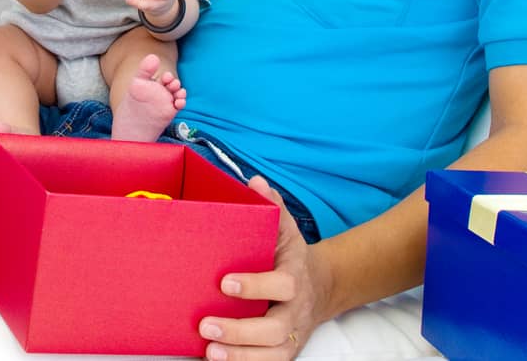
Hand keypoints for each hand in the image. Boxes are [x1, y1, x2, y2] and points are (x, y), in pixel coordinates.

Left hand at [199, 177, 330, 359]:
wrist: (320, 287)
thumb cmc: (291, 256)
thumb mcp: (285, 230)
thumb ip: (273, 208)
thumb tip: (256, 183)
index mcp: (295, 277)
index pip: (282, 285)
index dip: (255, 286)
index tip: (225, 282)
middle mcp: (295, 310)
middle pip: (274, 329)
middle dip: (240, 330)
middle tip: (205, 324)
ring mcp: (291, 334)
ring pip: (271, 354)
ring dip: (239, 355)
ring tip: (209, 349)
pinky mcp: (285, 351)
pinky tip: (218, 359)